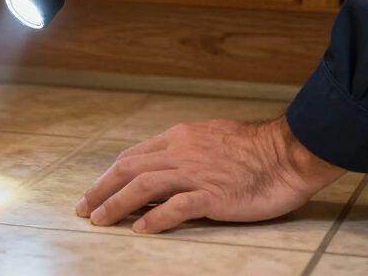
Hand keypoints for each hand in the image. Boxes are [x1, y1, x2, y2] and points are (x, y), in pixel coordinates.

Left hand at [75, 115, 345, 232]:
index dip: (110, 174)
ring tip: (100, 220)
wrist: (284, 154)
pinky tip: (140, 229)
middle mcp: (180, 152)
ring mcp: (195, 173)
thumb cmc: (251, 148)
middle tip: (84, 208)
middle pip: (130, 168)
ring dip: (117, 203)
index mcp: (179, 137)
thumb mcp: (209, 138)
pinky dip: (154, 218)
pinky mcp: (212, 195)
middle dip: (102, 189)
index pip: (134, 155)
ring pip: (144, 186)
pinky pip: (176, 207)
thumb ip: (184, 150)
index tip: (94, 191)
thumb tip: (162, 166)